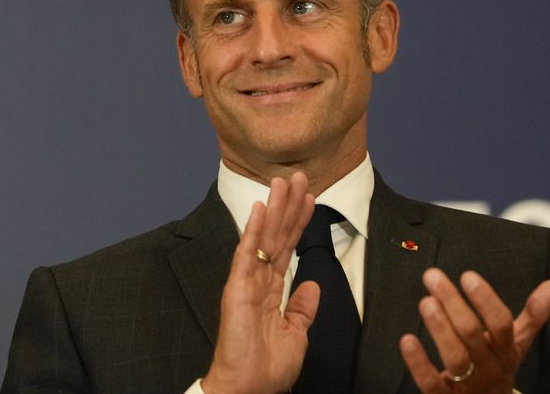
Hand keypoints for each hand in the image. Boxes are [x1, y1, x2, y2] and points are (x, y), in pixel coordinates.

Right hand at [202, 172, 318, 393]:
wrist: (249, 390)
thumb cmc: (266, 369)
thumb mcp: (296, 335)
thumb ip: (302, 308)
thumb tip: (312, 286)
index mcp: (271, 290)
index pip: (288, 247)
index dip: (299, 222)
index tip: (310, 199)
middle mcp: (258, 280)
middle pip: (277, 234)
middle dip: (289, 205)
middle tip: (299, 177)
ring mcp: (246, 282)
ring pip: (263, 237)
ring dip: (275, 207)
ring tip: (284, 181)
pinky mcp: (237, 288)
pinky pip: (246, 253)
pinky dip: (254, 230)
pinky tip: (260, 207)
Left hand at [399, 269, 549, 392]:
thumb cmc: (498, 368)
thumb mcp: (517, 345)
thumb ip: (533, 316)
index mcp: (506, 352)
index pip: (501, 324)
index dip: (486, 300)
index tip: (468, 276)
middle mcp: (489, 369)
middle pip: (472, 335)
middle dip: (452, 303)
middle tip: (432, 277)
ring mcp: (468, 386)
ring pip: (455, 359)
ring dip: (439, 329)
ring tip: (425, 302)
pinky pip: (431, 383)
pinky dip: (418, 362)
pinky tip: (407, 339)